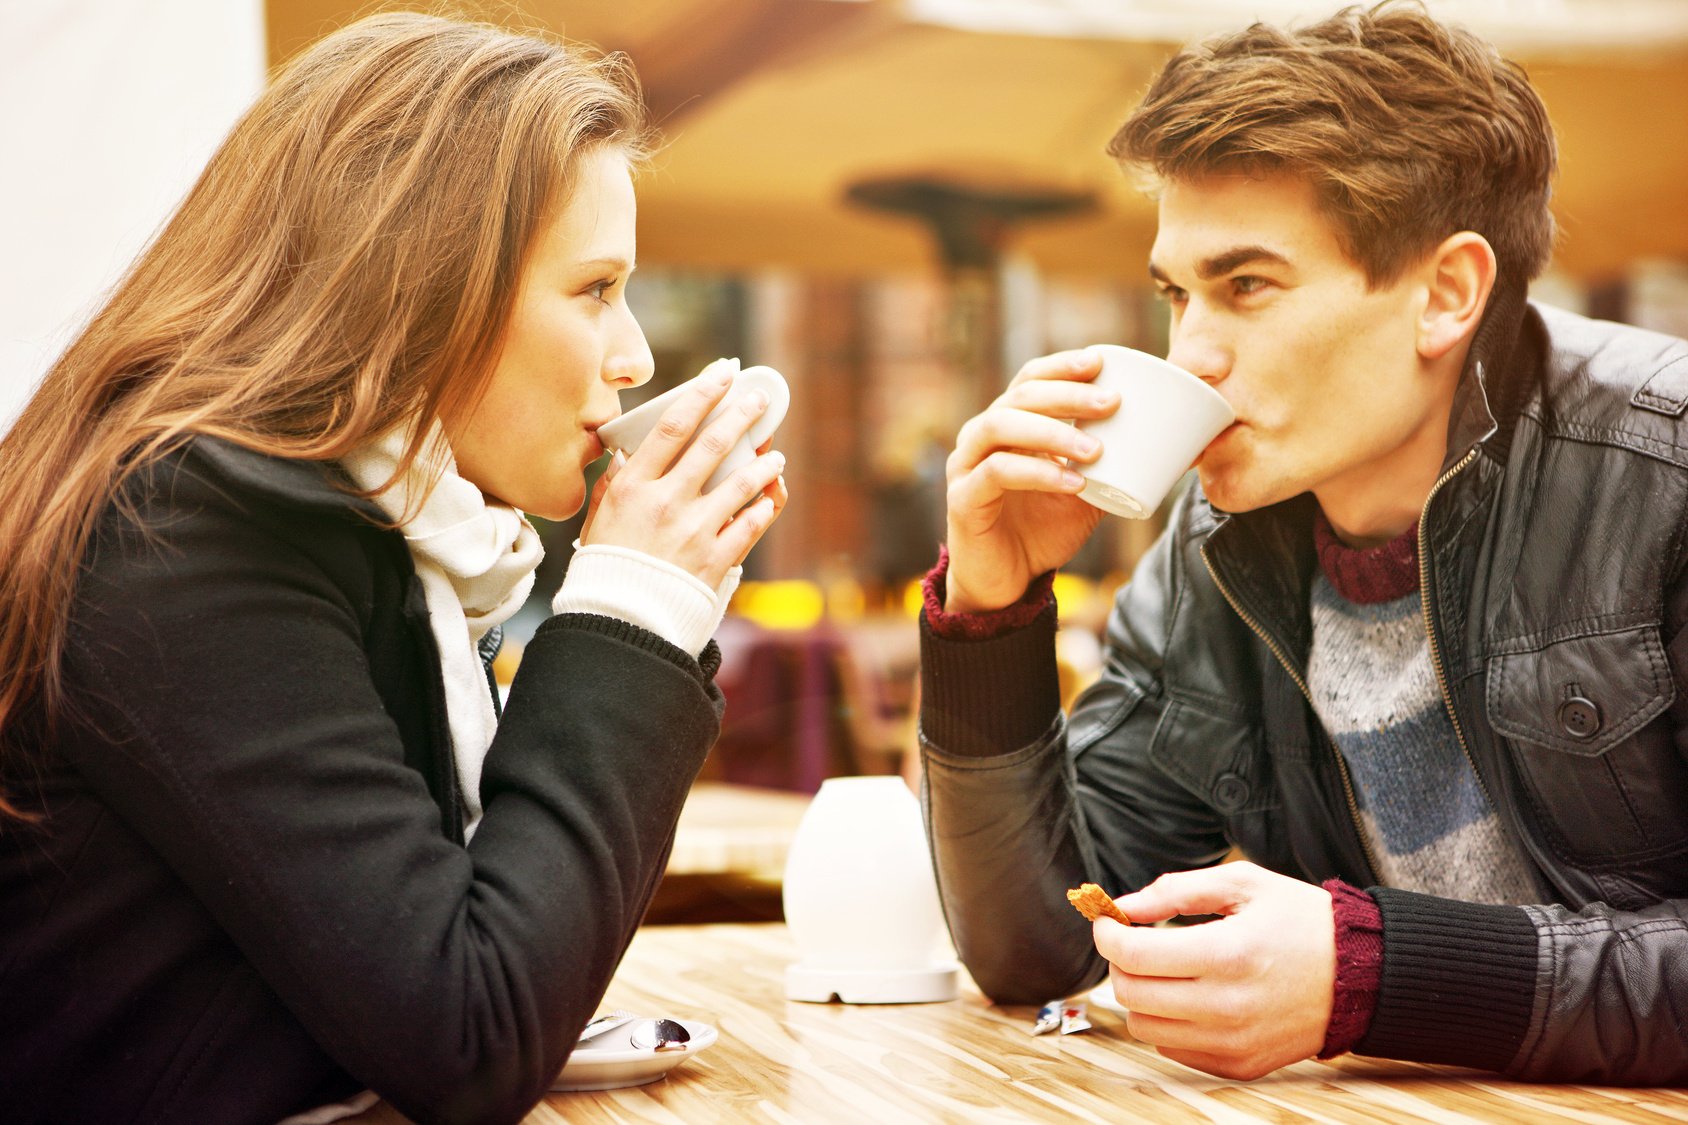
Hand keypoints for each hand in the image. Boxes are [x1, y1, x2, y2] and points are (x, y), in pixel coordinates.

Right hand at [581, 367, 785, 587]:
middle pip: (714, 445)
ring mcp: (694, 531)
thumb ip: (614, 485)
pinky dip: (763, 510)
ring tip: (774, 456)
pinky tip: (768, 500)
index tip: (724, 372)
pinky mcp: (715, 560)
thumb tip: (626, 454)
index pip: (674, 425)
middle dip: (743, 415)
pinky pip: (749, 526)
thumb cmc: (605, 570)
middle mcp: (666, 502)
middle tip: (761, 399)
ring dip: (764, 465)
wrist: (619, 624)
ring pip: (741, 484)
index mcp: (633, 486)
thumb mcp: (596, 521)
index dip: (704, 393)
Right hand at [943, 349, 1116, 612]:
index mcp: (1008, 425)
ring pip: (1000, 427)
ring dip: (1052, 431)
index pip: (1030, 379)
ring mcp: (966, 466)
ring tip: (1095, 449)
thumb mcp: (1085, 492)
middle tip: (1111, 402)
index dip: (1062, 366)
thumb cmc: (1042, 531)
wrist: (1007, 584)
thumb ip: (1110, 466)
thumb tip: (1169, 444)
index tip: (1100, 362)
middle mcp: (981, 437)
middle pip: (1019, 397)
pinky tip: (1073, 483)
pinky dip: (1038, 473)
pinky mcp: (963, 499)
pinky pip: (997, 473)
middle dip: (1067, 395)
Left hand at [1093, 862, 1335, 1080]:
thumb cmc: (1303, 921)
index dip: (1108, 934)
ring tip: (1163, 970)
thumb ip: (1176, 890)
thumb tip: (1124, 906)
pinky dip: (1168, 1022)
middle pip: (1132, 994)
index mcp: (1228, 954)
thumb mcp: (1243, 883)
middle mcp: (1228, 1006)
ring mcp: (1234, 1042)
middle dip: (1120, 962)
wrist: (1362, 975)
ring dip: (1141, 995)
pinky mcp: (1240, 1065)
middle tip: (1134, 941)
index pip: (1135, 955)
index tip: (1108, 921)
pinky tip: (1190, 996)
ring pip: (1145, 1027)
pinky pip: (1174, 1049)